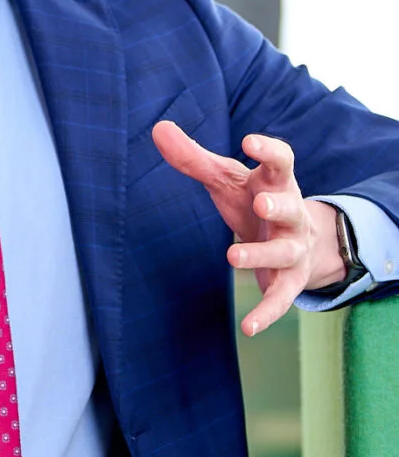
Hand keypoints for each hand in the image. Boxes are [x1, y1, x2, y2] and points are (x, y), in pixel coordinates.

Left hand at [151, 121, 345, 335]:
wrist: (298, 239)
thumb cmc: (253, 199)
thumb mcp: (226, 178)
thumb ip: (193, 157)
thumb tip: (158, 127)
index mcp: (276, 183)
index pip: (282, 161)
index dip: (269, 151)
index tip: (249, 141)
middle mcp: (291, 214)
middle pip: (291, 208)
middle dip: (279, 206)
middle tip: (260, 204)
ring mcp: (294, 248)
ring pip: (285, 253)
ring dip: (261, 255)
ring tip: (232, 256)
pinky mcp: (290, 280)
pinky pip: (281, 298)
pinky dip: (267, 313)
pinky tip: (248, 328)